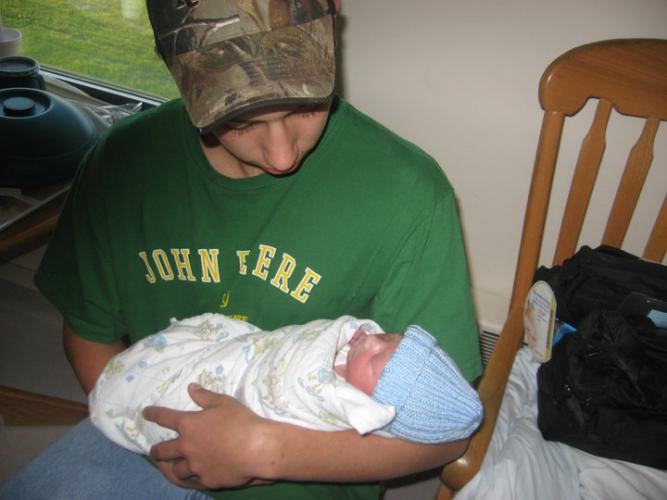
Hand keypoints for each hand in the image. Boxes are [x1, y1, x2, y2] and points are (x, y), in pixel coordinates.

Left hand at [143, 383, 273, 488]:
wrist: (257, 449)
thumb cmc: (241, 421)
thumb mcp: (223, 402)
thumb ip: (204, 396)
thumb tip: (191, 387)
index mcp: (189, 425)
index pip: (165, 417)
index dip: (153, 414)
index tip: (145, 413)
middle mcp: (187, 446)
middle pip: (163, 451)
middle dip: (156, 451)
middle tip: (154, 452)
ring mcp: (196, 465)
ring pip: (177, 470)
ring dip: (175, 467)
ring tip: (175, 467)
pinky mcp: (207, 479)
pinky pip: (195, 480)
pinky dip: (193, 477)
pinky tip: (196, 476)